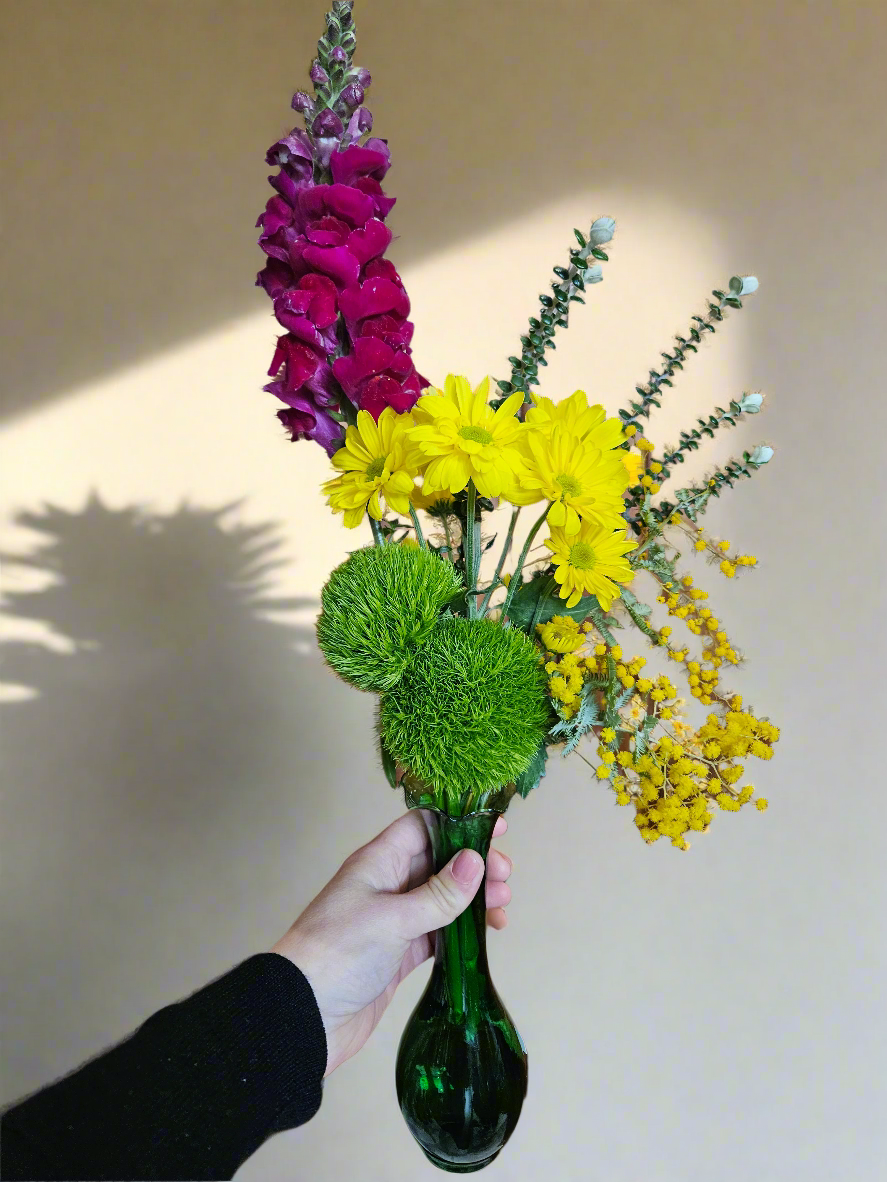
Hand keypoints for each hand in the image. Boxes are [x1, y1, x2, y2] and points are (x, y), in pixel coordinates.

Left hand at [271, 810, 512, 1076]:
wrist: (303, 1016)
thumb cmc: (338, 954)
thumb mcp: (393, 919)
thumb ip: (438, 893)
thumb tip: (475, 859)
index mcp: (377, 863)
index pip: (422, 827)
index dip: (459, 823)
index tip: (497, 828)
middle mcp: (385, 886)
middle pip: (437, 862)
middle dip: (474, 866)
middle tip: (505, 879)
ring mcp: (392, 921)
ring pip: (441, 899)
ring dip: (472, 899)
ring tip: (502, 907)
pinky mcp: (398, 954)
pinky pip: (438, 933)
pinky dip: (462, 932)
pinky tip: (486, 934)